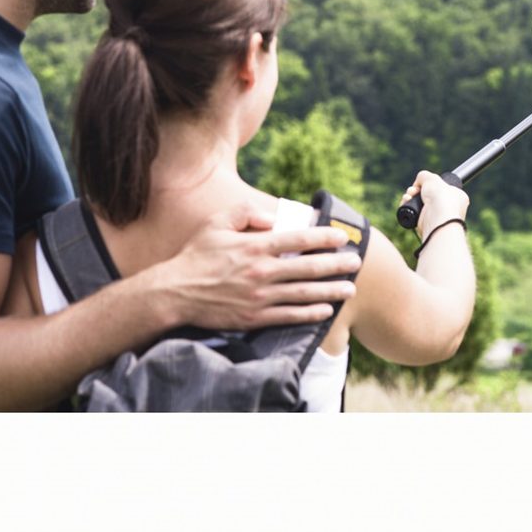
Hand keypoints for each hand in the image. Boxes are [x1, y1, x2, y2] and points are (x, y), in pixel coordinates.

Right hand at [153, 203, 360, 330]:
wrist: (174, 293)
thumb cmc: (196, 255)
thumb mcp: (217, 222)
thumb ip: (246, 213)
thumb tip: (274, 216)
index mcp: (255, 246)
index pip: (299, 239)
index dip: (324, 237)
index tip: (343, 235)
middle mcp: (262, 272)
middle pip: (308, 267)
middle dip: (337, 264)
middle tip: (357, 261)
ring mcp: (260, 297)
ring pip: (304, 294)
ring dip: (331, 290)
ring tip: (350, 287)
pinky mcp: (254, 318)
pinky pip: (289, 316)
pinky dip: (310, 313)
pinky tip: (326, 310)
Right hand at [400, 170, 469, 239]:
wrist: (437, 220)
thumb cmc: (441, 199)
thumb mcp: (433, 178)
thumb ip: (424, 176)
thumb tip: (418, 183)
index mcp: (457, 197)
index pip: (444, 188)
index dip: (432, 184)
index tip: (425, 183)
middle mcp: (448, 208)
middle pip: (428, 195)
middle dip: (416, 190)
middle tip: (413, 190)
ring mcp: (436, 217)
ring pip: (419, 203)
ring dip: (410, 197)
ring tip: (409, 196)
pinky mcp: (425, 225)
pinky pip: (413, 213)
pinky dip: (407, 207)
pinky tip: (406, 201)